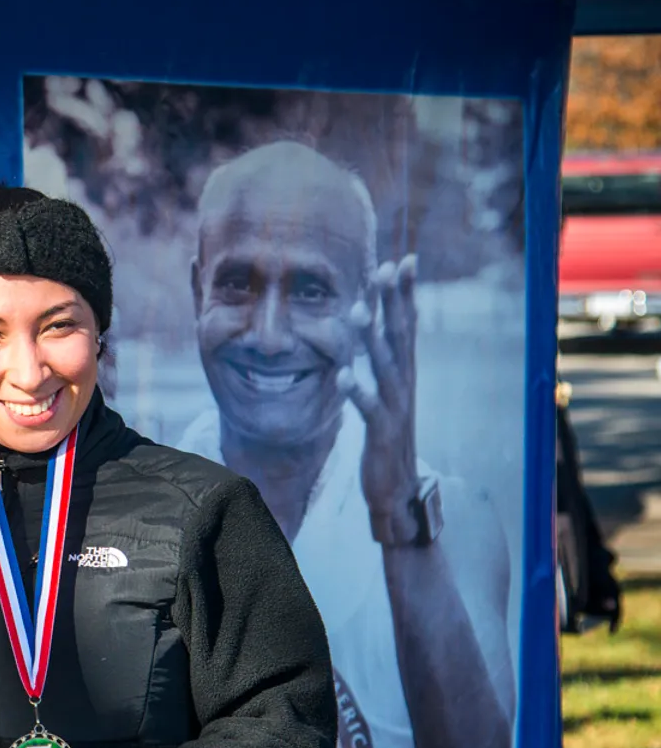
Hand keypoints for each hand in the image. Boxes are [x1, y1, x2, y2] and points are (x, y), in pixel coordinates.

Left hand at [337, 255, 420, 539]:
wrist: (397, 488)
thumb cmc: (388, 438)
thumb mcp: (386, 395)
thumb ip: (382, 363)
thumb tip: (374, 328)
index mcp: (404, 373)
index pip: (406, 325)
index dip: (404, 294)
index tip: (401, 259)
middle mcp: (404, 384)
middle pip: (400, 336)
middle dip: (393, 303)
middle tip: (385, 268)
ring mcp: (395, 408)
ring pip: (385, 367)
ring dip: (372, 340)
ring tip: (358, 312)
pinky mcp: (382, 433)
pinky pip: (368, 409)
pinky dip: (357, 392)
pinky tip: (342, 376)